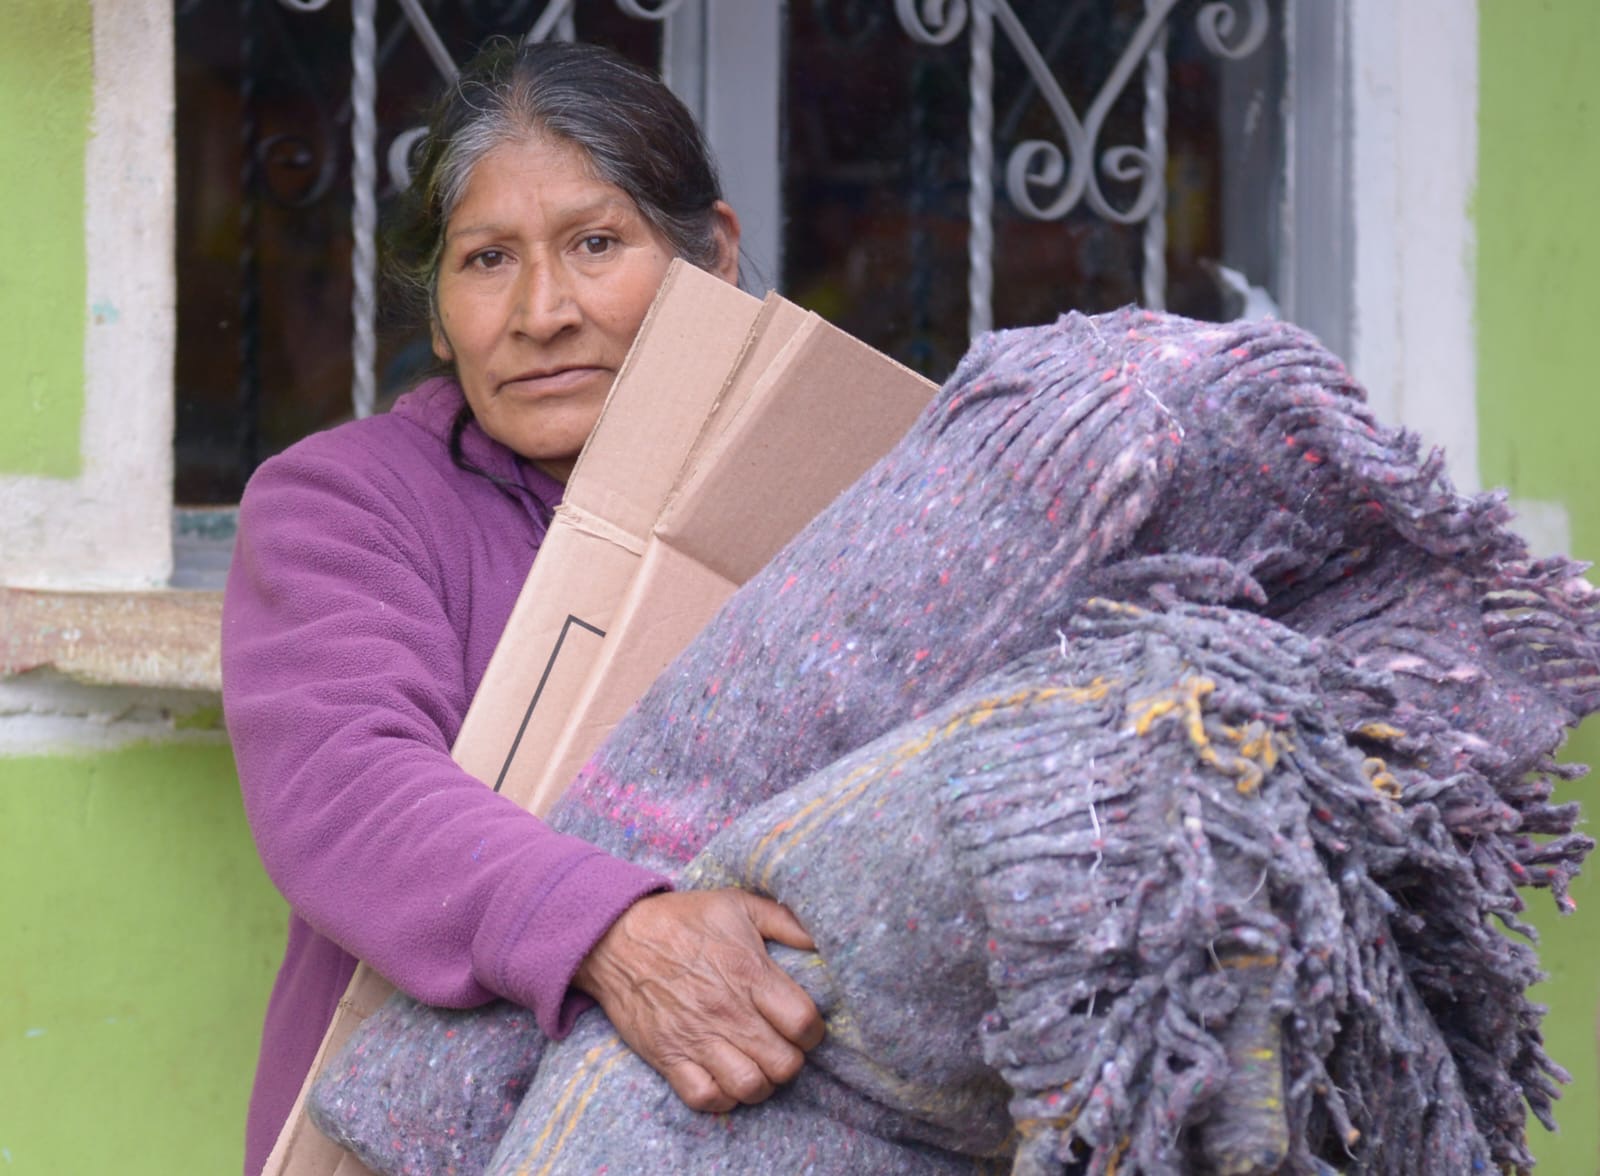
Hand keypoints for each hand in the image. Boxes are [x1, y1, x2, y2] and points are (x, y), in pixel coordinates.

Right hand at [573, 889, 824, 1112]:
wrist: (616, 937)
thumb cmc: (683, 919)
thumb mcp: (738, 904)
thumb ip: (786, 921)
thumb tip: (821, 941)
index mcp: (750, 973)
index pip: (804, 1024)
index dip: (814, 1032)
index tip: (804, 1027)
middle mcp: (727, 1011)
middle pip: (784, 1065)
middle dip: (791, 1060)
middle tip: (781, 1047)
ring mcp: (697, 1039)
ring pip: (750, 1088)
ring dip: (762, 1083)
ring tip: (757, 1065)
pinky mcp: (668, 1058)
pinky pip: (706, 1099)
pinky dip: (723, 1098)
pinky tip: (726, 1079)